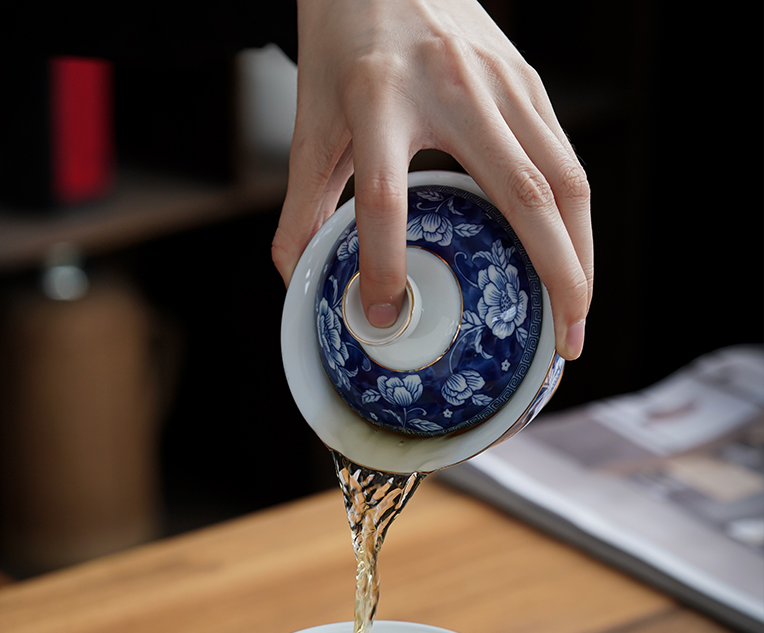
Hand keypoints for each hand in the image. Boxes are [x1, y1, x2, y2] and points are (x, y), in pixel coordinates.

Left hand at [272, 0, 592, 359]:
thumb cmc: (343, 42)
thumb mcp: (310, 123)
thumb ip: (302, 206)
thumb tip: (300, 283)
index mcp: (380, 96)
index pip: (387, 195)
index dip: (387, 264)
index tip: (387, 317)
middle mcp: (454, 85)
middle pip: (522, 194)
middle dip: (554, 276)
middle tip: (565, 342)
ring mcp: (503, 80)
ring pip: (565, 179)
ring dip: (581, 253)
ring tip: (579, 314)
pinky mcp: (527, 79)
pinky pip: (565, 158)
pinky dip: (575, 217)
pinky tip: (570, 258)